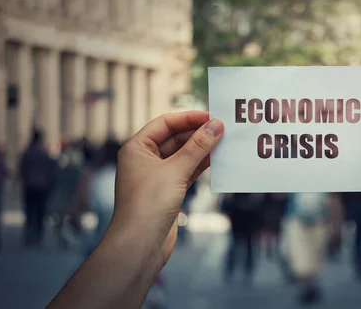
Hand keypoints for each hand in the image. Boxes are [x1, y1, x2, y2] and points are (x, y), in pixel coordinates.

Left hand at [110, 111, 223, 264]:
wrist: (140, 244)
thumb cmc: (149, 204)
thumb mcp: (176, 170)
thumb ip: (198, 147)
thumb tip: (216, 126)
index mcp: (137, 148)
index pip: (164, 124)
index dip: (188, 118)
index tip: (211, 116)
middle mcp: (144, 160)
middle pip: (175, 138)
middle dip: (197, 134)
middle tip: (222, 128)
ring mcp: (157, 176)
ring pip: (183, 155)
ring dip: (201, 149)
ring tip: (224, 142)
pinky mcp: (168, 191)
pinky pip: (187, 171)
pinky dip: (201, 165)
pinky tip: (217, 160)